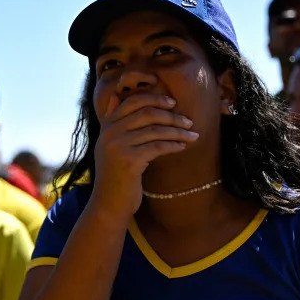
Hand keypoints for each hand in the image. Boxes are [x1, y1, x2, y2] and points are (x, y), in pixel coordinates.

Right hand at [90, 92, 197, 220]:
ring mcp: (118, 146)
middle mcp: (110, 133)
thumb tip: (116, 95)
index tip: (172, 102)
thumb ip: (114, 123)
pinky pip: (158, 147)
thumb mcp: (110, 146)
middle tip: (189, 121)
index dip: (154, 98)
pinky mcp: (129, 161)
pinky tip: (182, 147)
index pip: (131, 101)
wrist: (109, 204)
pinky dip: (173, 145)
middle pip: (147, 114)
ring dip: (178, 132)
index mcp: (106, 127)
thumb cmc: (115, 176)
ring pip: (155, 131)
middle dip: (171, 116)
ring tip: (193, 135)